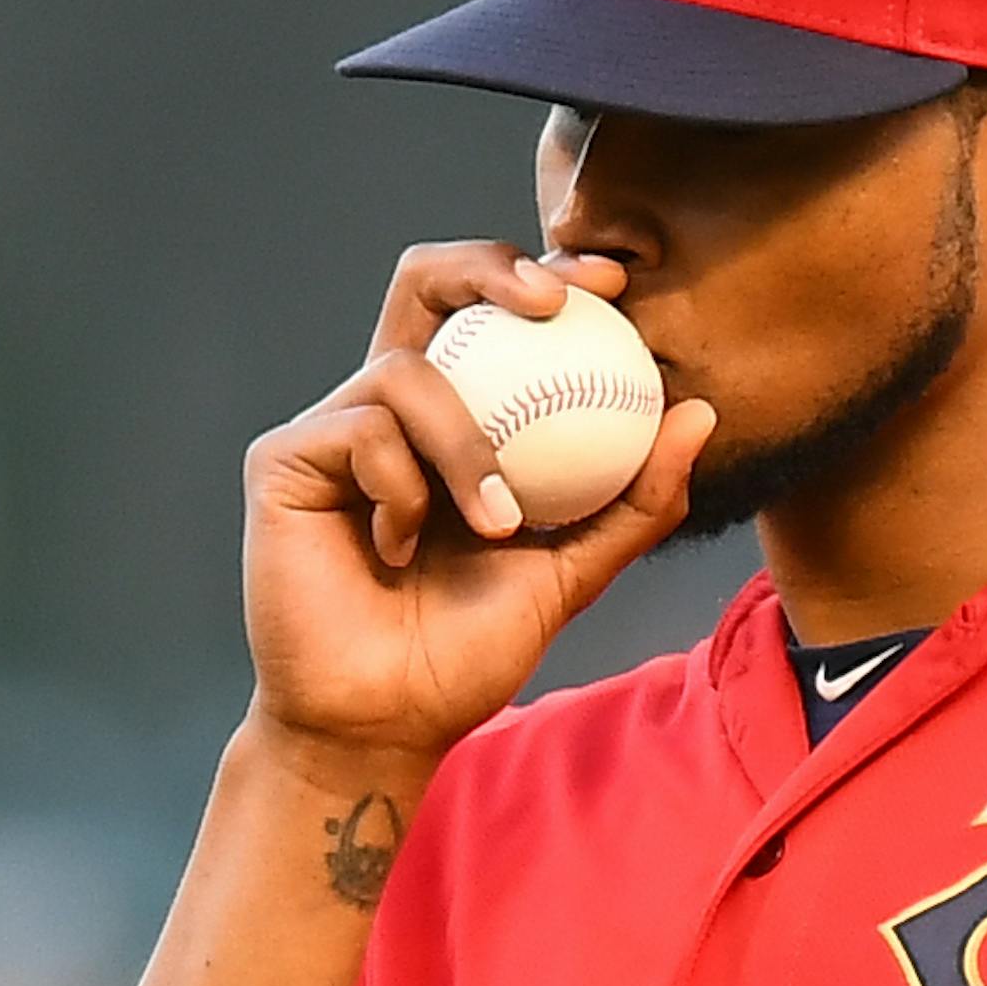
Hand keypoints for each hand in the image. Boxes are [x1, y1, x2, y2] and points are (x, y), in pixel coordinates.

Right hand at [241, 240, 714, 761]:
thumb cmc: (471, 648)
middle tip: (555, 302)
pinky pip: (362, 430)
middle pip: (426, 280)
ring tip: (495, 525)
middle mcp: (392, 408)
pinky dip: (405, 487)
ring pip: (409, 370)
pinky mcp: (285, 460)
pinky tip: (400, 549)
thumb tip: (701, 412)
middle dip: (490, 267)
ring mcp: (335, 428)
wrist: (389, 718)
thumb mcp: (574, 571)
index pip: (494, 314)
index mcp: (457, 419)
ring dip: (468, 446)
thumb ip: (636, 500)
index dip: (546, 274)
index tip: (613, 284)